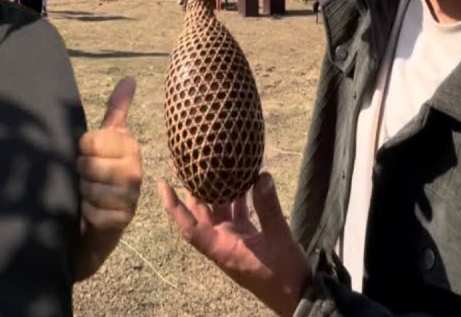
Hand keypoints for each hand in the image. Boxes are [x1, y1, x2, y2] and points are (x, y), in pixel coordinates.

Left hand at [78, 77, 142, 235]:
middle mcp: (135, 169)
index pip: (90, 141)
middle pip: (87, 165)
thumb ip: (116, 109)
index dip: (81, 150)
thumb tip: (130, 78)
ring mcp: (132, 195)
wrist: (100, 219)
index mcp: (129, 146)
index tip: (86, 155)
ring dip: (82, 195)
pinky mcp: (123, 219)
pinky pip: (94, 212)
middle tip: (87, 178)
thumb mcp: (106, 139)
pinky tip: (91, 212)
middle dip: (80, 174)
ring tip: (89, 195)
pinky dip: (87, 213)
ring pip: (90, 189)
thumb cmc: (100, 172)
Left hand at [160, 171, 311, 316]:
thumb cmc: (283, 275)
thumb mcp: (278, 239)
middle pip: (201, 214)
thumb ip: (268, 208)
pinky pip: (237, 214)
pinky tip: (245, 181)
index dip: (174, 206)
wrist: (297, 296)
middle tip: (189, 164)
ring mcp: (235, 240)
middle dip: (193, 190)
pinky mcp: (249, 239)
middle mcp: (223, 242)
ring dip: (216, 192)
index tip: (163, 184)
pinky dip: (238, 198)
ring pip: (219, 212)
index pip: (190, 227)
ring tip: (214, 166)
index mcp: (221, 248)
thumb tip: (262, 177)